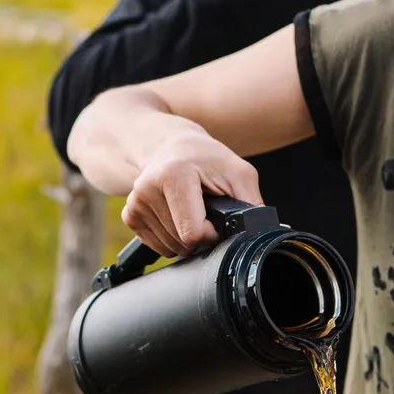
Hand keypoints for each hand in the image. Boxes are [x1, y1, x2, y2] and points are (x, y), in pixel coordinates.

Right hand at [121, 128, 260, 257]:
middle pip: (182, 244)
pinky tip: (175, 214)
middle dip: (200, 234)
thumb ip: (252, 205)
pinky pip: (157, 246)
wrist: (169, 145)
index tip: (216, 217)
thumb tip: (264, 234)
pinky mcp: (129, 214)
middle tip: (204, 209)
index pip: (192, 234)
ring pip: (170, 248)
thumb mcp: (238, 172)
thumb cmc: (206, 158)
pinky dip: (171, 237)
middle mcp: (147, 189)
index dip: (212, 234)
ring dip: (186, 237)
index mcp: (174, 176)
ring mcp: (135, 203)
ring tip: (189, 209)